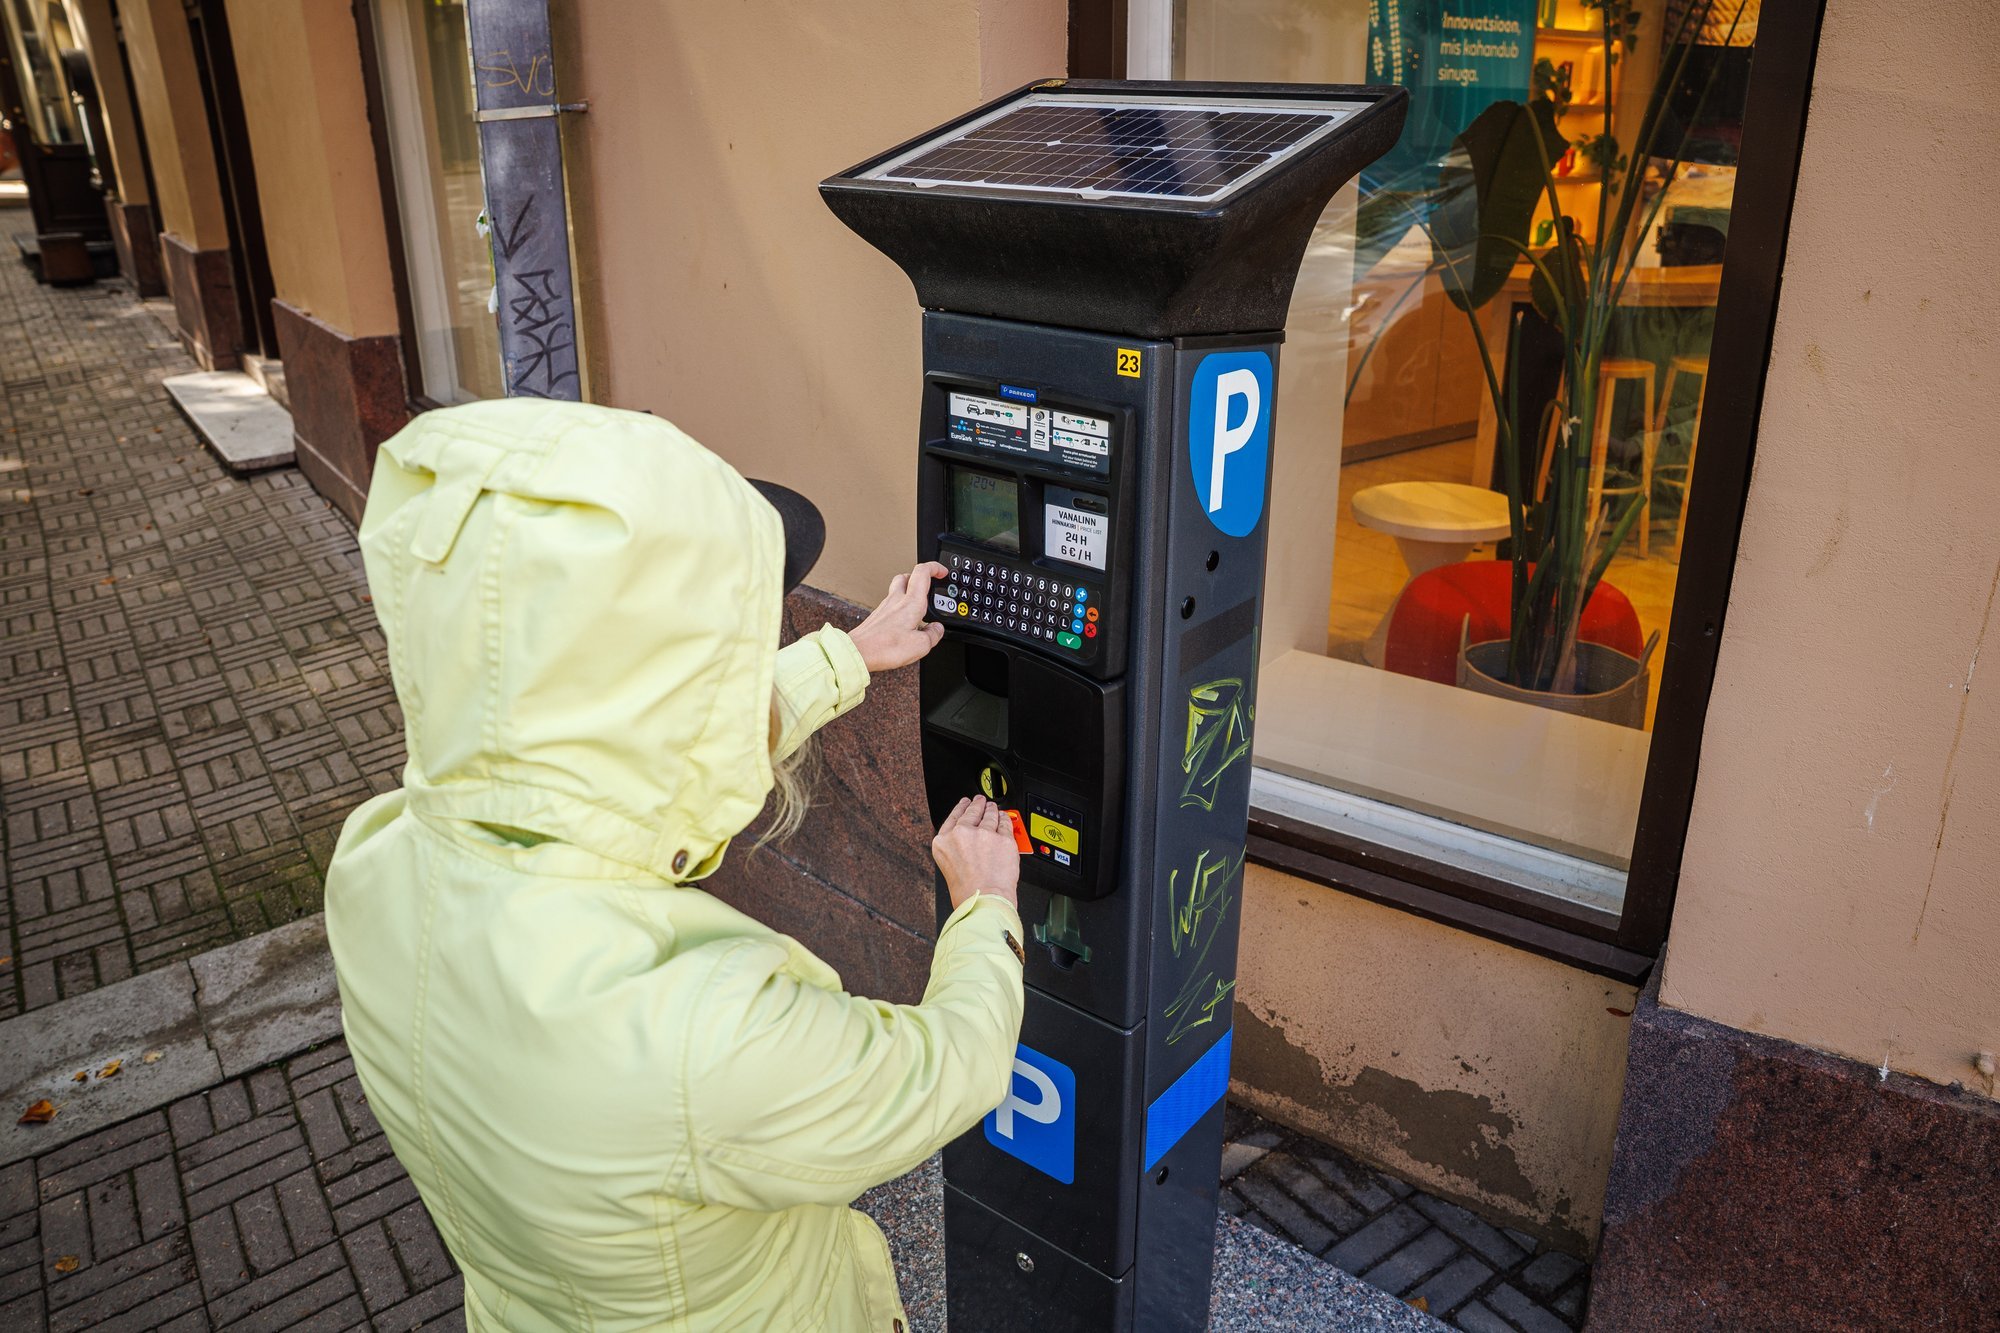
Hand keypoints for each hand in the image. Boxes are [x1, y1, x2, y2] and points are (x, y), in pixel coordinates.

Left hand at [848, 561, 948, 673]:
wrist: (859, 652)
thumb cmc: (884, 647)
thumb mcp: (920, 646)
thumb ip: (933, 635)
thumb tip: (937, 629)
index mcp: (911, 602)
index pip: (923, 572)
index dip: (935, 567)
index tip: (942, 572)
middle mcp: (896, 599)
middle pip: (908, 575)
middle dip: (921, 577)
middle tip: (929, 585)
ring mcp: (885, 606)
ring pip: (898, 588)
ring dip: (910, 590)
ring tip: (919, 603)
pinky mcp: (878, 616)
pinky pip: (891, 603)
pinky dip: (900, 606)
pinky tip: (904, 619)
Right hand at [932, 796, 1020, 910]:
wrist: (984, 900)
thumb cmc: (967, 892)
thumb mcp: (948, 865)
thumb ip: (956, 848)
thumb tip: (968, 837)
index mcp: (944, 841)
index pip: (953, 816)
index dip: (961, 807)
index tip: (965, 803)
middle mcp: (962, 834)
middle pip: (972, 812)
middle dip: (978, 804)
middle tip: (981, 801)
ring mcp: (983, 834)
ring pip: (990, 815)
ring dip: (992, 810)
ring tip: (993, 808)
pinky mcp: (1002, 838)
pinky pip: (1005, 824)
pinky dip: (1005, 820)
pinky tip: (1004, 818)